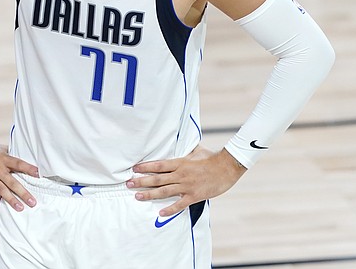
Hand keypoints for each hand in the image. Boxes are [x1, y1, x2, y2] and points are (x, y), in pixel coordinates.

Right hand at [0, 133, 39, 215]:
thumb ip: (9, 154)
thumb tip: (23, 155)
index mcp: (3, 157)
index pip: (18, 163)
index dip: (29, 168)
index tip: (39, 175)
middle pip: (12, 181)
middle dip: (23, 192)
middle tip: (33, 202)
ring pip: (1, 190)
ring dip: (10, 200)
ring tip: (20, 208)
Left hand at [126, 146, 246, 216]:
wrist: (227, 168)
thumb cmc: (212, 158)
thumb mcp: (196, 151)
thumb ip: (186, 150)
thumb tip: (180, 143)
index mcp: (180, 162)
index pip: (159, 165)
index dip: (145, 167)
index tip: (134, 168)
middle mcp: (181, 174)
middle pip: (157, 178)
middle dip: (141, 181)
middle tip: (128, 183)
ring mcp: (187, 186)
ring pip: (164, 191)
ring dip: (149, 194)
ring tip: (137, 196)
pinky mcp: (194, 196)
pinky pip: (179, 204)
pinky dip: (170, 209)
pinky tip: (160, 212)